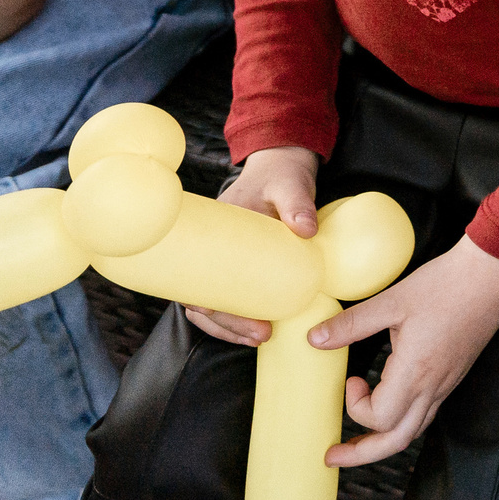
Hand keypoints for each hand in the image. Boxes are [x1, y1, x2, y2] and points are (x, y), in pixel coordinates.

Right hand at [186, 146, 319, 344]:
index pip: (192, 274)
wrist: (283, 162)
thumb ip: (297, 203)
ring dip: (230, 326)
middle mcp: (210, 248)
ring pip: (212, 301)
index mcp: (211, 230)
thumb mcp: (290, 184)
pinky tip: (260, 327)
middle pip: (199, 296)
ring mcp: (223, 256)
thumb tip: (306, 230)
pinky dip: (240, 315)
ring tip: (261, 337)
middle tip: (260, 334)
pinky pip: (229, 294)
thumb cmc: (281, 173)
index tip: (222, 314)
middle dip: (224, 323)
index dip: (202, 301)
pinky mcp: (239, 262)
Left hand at [307, 235, 498, 466]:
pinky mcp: (455, 375)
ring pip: (413, 431)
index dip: (355, 406)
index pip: (378, 418)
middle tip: (333, 457)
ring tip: (358, 442)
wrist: (493, 274)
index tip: (351, 378)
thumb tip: (314, 339)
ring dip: (382, 443)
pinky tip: (392, 407)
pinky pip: (427, 413)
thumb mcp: (392, 301)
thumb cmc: (446, 284)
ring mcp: (447, 383)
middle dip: (362, 455)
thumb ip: (352, 324)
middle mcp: (434, 386)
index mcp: (416, 372)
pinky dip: (403, 422)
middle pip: (396, 442)